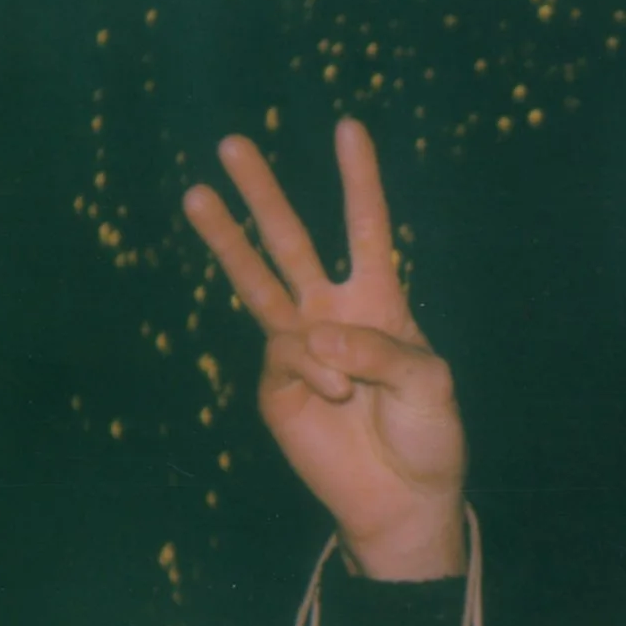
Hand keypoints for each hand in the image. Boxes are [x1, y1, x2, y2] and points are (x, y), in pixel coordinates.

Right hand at [183, 119, 467, 579]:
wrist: (404, 499)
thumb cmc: (427, 436)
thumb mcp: (428, 382)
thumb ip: (379, 348)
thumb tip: (315, 336)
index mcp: (378, 301)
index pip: (366, 228)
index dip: (359, 180)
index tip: (348, 127)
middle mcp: (331, 315)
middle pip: (291, 241)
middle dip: (263, 193)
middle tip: (232, 142)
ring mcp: (299, 349)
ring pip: (257, 282)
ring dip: (227, 239)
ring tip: (196, 195)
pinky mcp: (277, 387)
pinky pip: (287, 355)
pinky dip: (317, 370)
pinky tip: (339, 397)